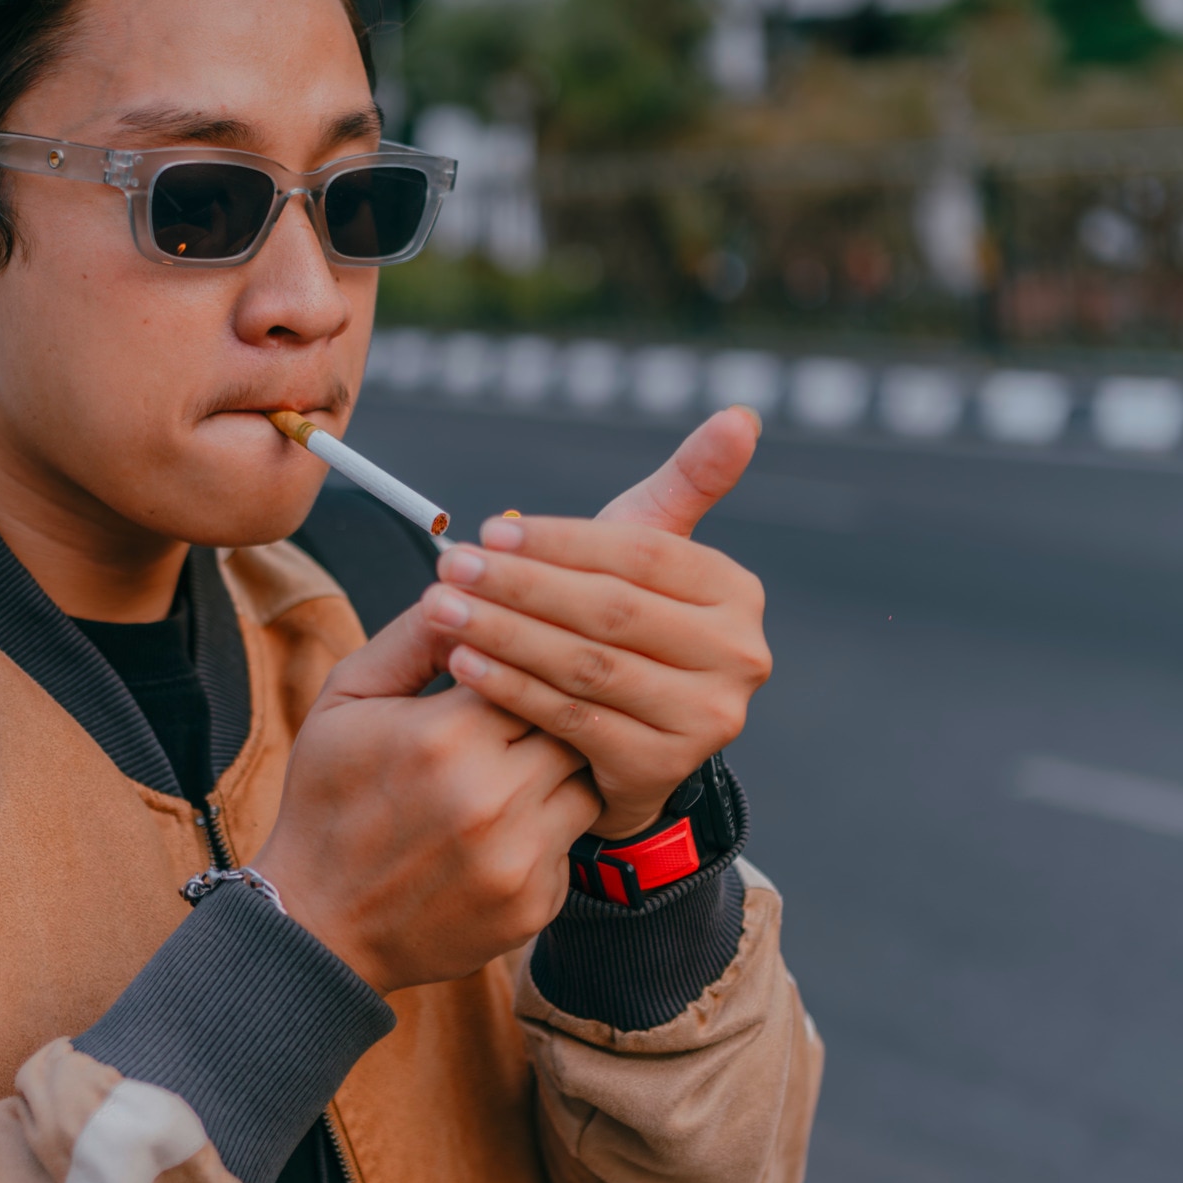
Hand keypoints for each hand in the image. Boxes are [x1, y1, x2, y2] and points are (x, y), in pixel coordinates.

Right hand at [254, 601, 599, 994]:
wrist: (317, 926)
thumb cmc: (329, 802)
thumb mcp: (347, 702)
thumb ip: (414, 638)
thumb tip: (470, 588)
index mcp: (444, 735)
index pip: (530, 664)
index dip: (522, 660)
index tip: (510, 663)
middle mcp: (491, 795)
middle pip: (569, 719)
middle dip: (549, 711)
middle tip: (518, 716)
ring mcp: (518, 855)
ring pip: (586, 779)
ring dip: (559, 770)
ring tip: (512, 770)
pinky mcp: (534, 902)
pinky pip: (575, 841)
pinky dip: (550, 828)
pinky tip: (503, 829)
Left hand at [419, 407, 770, 840]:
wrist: (626, 744)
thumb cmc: (626, 625)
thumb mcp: (650, 553)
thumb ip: (686, 483)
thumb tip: (742, 413)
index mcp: (736, 593)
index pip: (640, 554)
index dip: (561, 540)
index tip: (487, 529)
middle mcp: (740, 656)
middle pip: (612, 610)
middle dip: (522, 585)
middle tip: (449, 565)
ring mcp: (707, 719)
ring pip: (587, 664)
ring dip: (504, 633)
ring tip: (441, 608)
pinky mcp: (660, 769)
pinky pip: (571, 718)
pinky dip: (510, 689)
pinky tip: (460, 663)